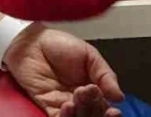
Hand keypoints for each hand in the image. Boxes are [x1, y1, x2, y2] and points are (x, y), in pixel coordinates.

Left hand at [5, 25, 124, 116]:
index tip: (114, 110)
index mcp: (93, 88)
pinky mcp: (48, 106)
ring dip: (82, 112)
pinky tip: (68, 105)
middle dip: (96, 109)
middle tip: (91, 94)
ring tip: (78, 96)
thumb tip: (119, 97)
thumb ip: (105, 75)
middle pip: (93, 114)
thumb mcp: (89, 55)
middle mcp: (79, 100)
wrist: (31, 42)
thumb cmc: (59, 44)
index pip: (104, 106)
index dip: (110, 111)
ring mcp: (64, 104)